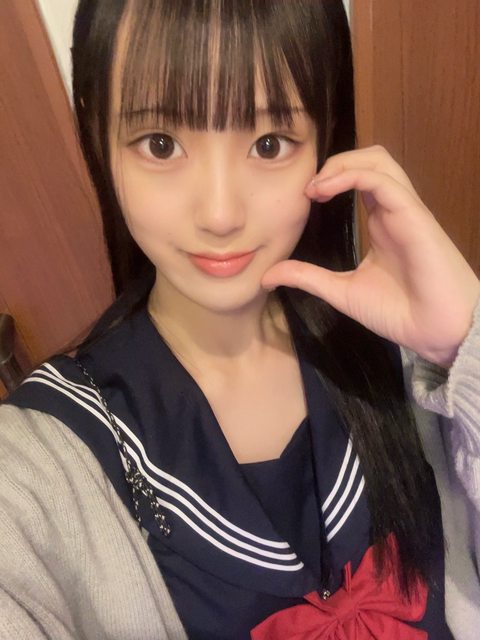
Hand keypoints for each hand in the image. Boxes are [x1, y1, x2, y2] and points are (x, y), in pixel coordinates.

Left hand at [262, 146, 479, 367]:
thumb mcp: (341, 291)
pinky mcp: (415, 216)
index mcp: (381, 221)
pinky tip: (326, 190)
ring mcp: (405, 210)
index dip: (328, 177)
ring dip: (342, 163)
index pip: (358, 178)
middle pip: (370, 158)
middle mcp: (393, 209)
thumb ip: (308, 278)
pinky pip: (384, 180)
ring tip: (316, 186)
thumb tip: (268, 275)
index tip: (302, 197)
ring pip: (378, 160)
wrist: (435, 332)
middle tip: (308, 188)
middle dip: (335, 162)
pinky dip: (352, 176)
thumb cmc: (399, 311)